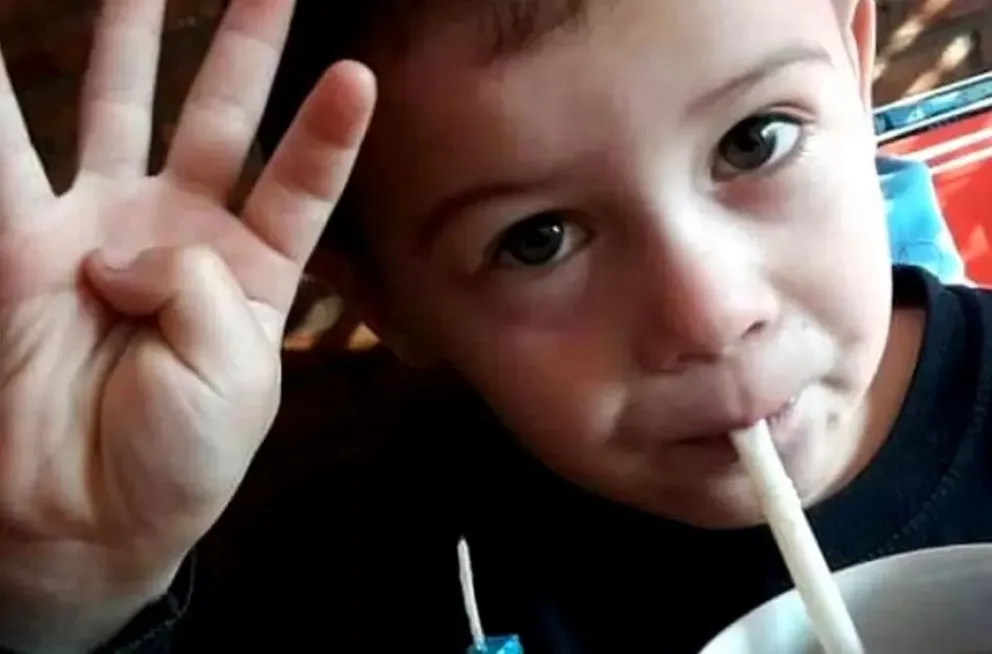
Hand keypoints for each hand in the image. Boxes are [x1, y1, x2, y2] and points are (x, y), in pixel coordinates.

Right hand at [0, 0, 374, 648]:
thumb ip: (198, 286)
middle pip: (222, 117)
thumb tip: (123, 246)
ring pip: (119, 111)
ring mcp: (105, 228)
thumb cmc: (183, 457)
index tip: (358, 71)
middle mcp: (184, 233)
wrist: (89, 516)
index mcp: (254, 270)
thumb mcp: (236, 376)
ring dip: (127, 40)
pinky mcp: (27, 245)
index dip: (327, 131)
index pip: (301, 181)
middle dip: (242, 47)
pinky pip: (5, 160)